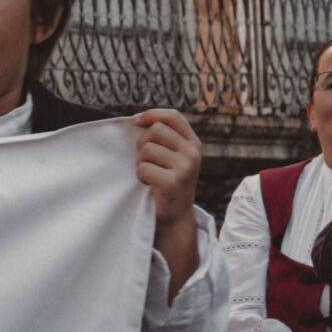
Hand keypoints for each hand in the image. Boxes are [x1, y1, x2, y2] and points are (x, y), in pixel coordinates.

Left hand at [132, 108, 201, 227]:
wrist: (175, 216)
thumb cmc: (168, 182)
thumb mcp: (174, 157)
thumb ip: (164, 138)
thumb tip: (139, 119)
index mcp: (193, 143)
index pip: (172, 116)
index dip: (152, 114)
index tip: (138, 122)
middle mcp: (192, 153)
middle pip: (155, 130)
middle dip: (142, 143)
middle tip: (146, 160)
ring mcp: (184, 168)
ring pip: (147, 149)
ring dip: (141, 162)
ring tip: (150, 174)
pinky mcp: (172, 183)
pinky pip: (143, 168)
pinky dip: (140, 177)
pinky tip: (150, 185)